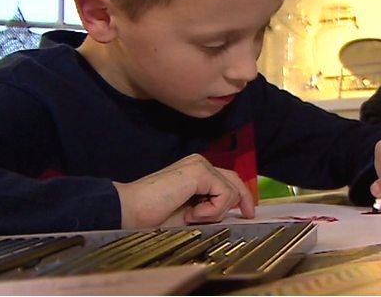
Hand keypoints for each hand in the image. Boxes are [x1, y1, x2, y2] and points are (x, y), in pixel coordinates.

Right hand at [113, 153, 254, 228]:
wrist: (131, 212)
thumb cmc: (153, 216)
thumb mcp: (189, 212)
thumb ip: (208, 206)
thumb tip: (232, 212)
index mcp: (194, 171)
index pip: (226, 179)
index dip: (239, 195)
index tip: (247, 212)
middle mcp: (199, 164)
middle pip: (234, 179)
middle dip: (243, 198)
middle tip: (248, 215)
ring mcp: (199, 165)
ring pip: (230, 190)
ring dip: (215, 212)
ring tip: (191, 217)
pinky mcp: (200, 171)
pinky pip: (224, 194)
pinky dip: (212, 210)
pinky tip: (191, 214)